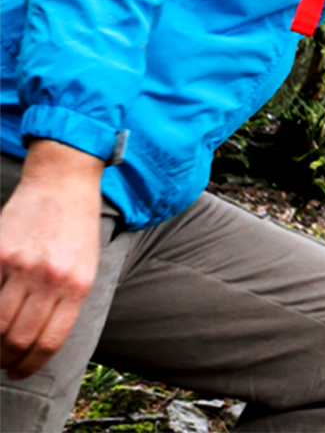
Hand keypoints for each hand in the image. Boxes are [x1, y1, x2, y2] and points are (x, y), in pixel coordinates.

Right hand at [0, 140, 104, 379]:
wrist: (63, 183)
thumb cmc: (76, 229)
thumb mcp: (85, 268)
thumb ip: (64, 303)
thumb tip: (36, 343)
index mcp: (78, 285)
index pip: (50, 341)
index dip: (30, 365)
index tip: (18, 373)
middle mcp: (50, 278)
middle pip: (19, 338)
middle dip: (6, 359)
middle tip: (1, 362)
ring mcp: (21, 264)